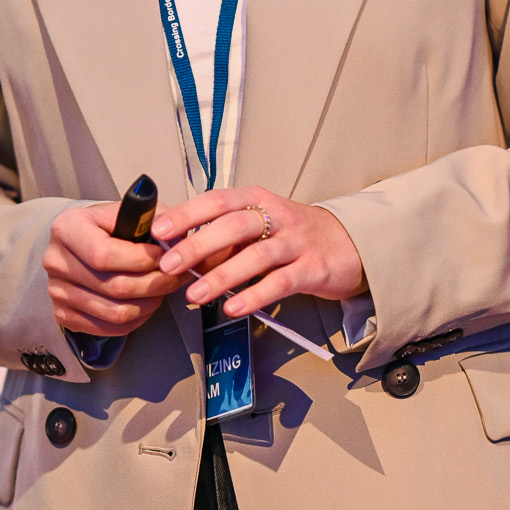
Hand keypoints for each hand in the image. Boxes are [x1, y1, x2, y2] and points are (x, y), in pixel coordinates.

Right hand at [43, 201, 184, 337]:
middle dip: (154, 284)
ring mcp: (56, 291)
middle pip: (114, 287)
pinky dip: (136, 319)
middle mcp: (55, 261)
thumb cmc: (109, 226)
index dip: (141, 260)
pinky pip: (109, 328)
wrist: (80, 242)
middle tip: (176, 277)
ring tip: (164, 289)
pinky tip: (146, 303)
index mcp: (67, 228)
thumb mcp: (127, 212)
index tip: (166, 257)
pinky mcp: (63, 315)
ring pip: (115, 312)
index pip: (104, 254)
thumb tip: (177, 242)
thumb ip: (152, 221)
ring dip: (149, 304)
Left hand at [151, 188, 364, 320]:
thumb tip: (176, 251)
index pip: (217, 200)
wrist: (351, 244)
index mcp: (258, 200)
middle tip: (168, 264)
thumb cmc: (294, 236)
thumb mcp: (259, 226)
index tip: (158, 231)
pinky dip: (254, 295)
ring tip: (194, 295)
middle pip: (233, 226)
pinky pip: (280, 283)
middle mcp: (277, 216)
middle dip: (197, 245)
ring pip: (256, 256)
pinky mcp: (313, 269)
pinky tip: (233, 308)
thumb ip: (223, 236)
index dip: (186, 214)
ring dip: (222, 276)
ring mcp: (297, 242)